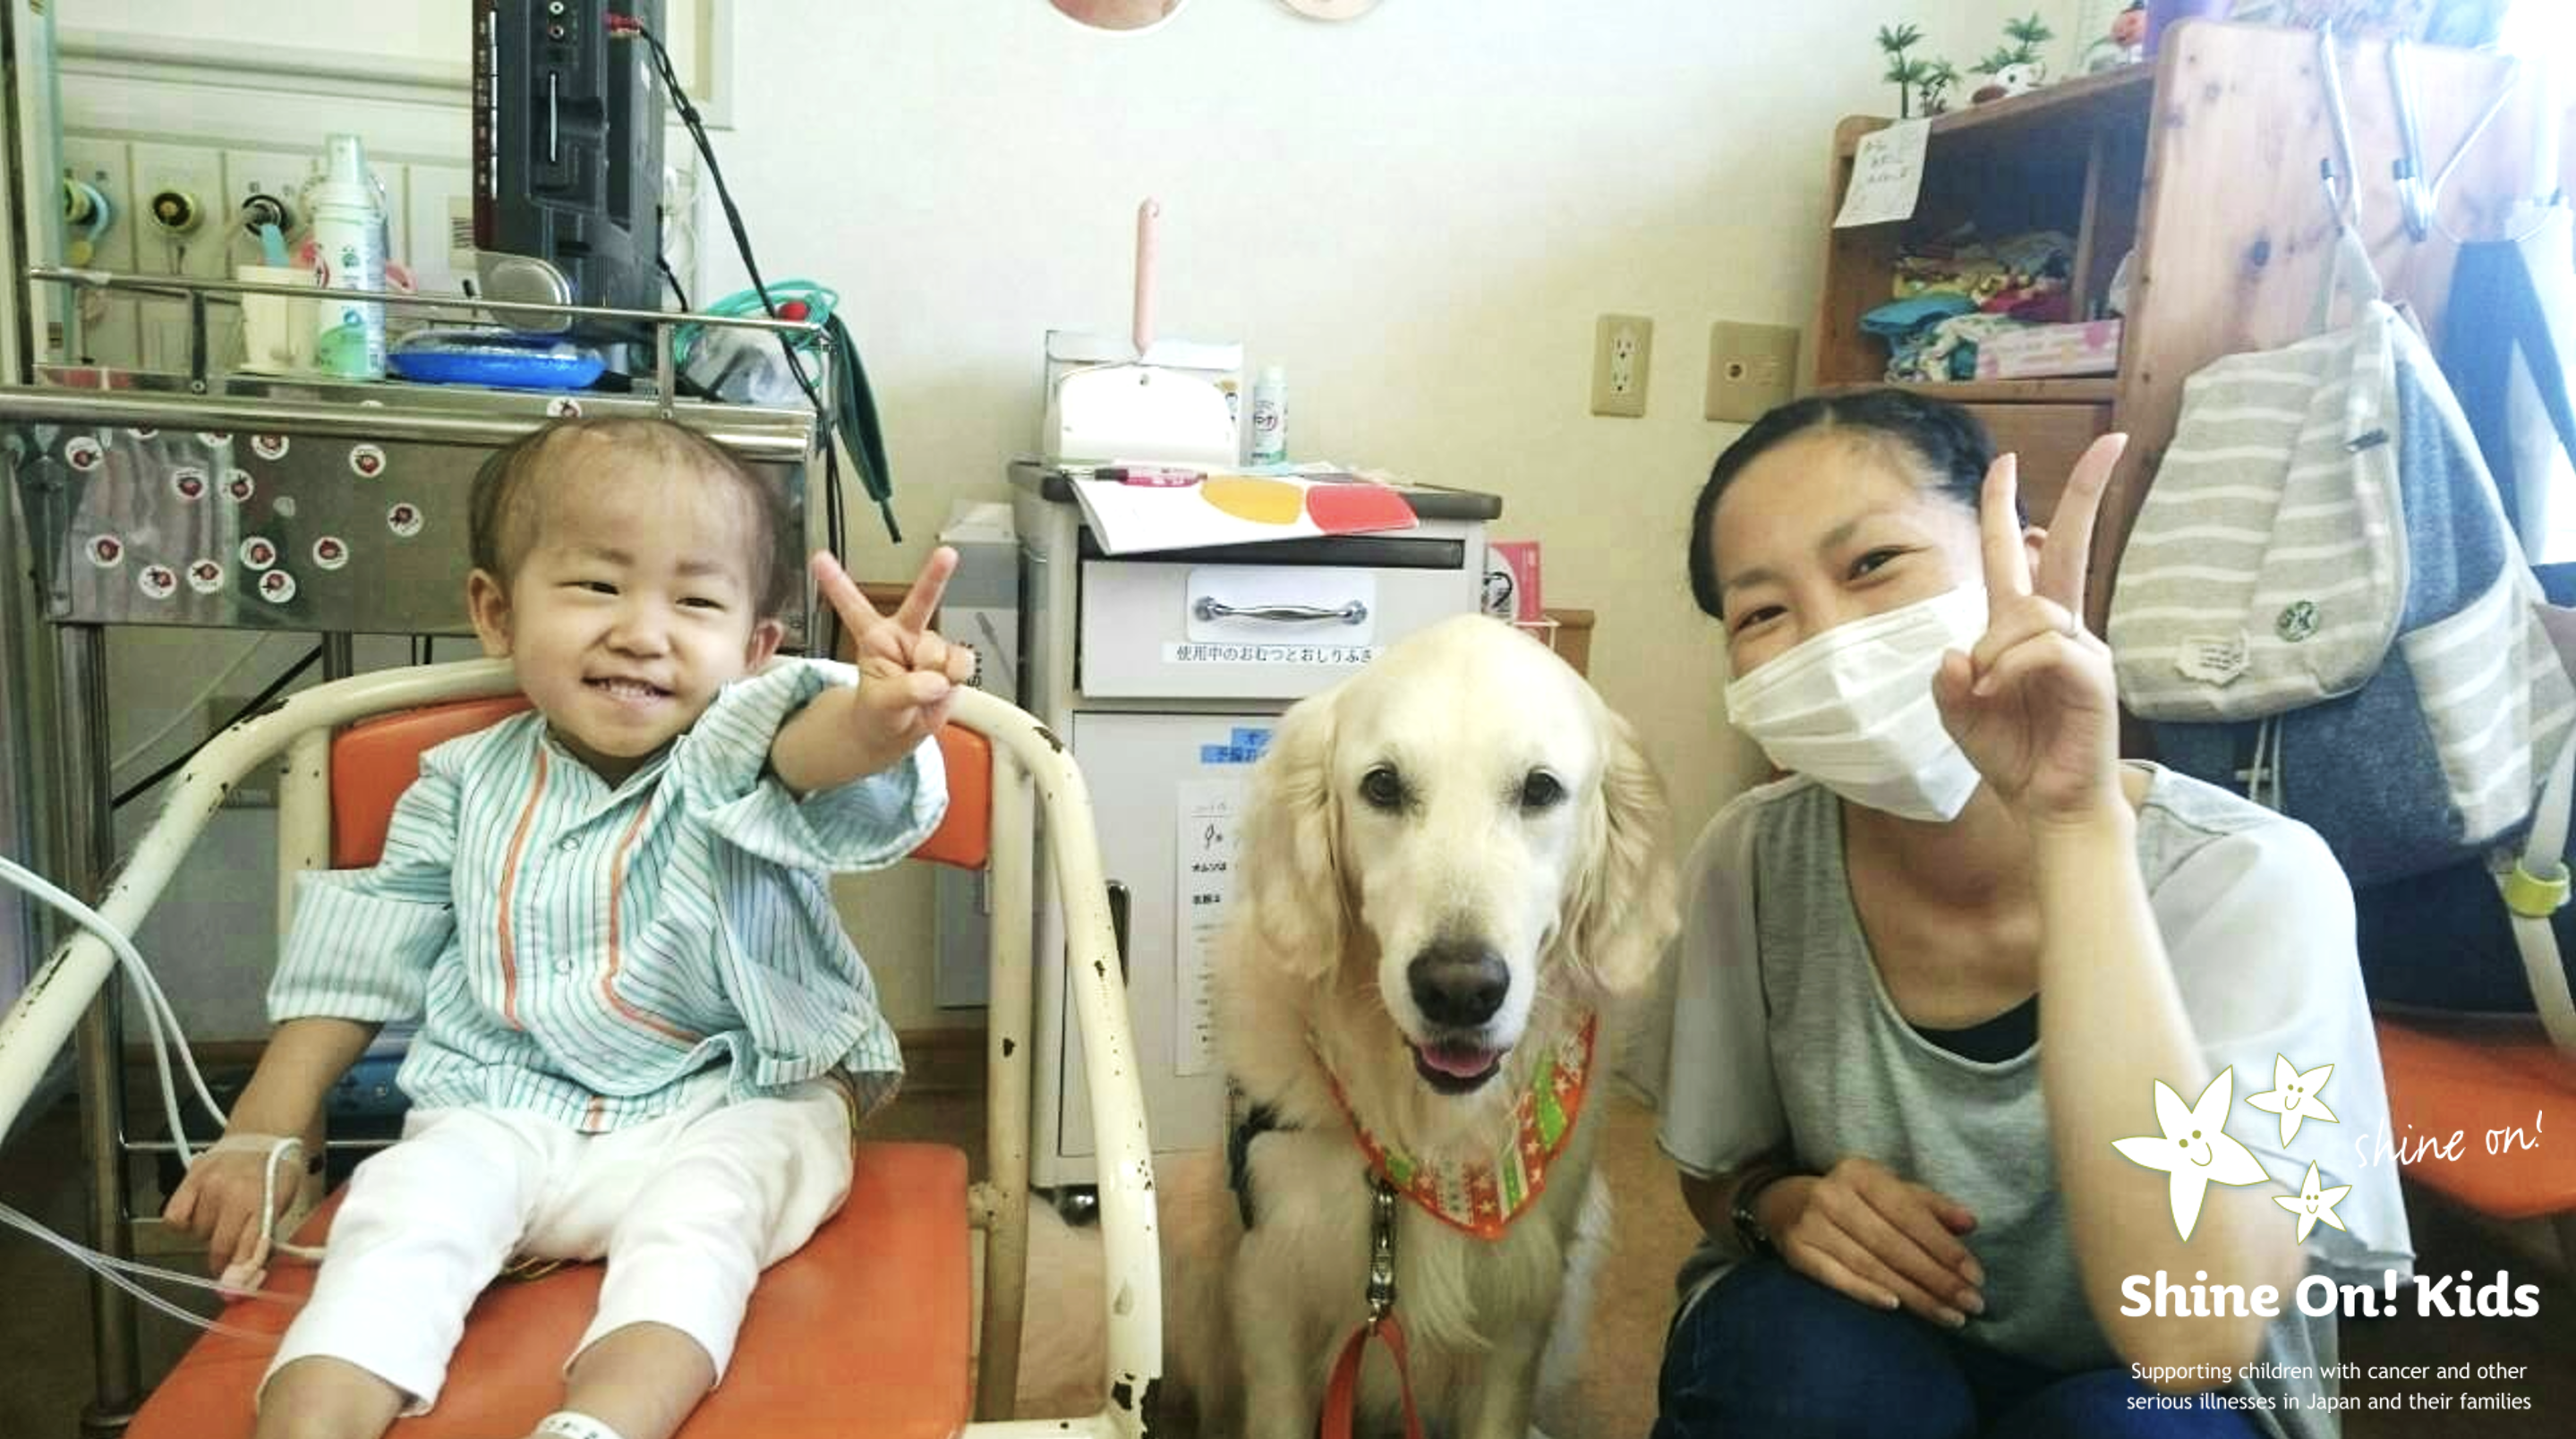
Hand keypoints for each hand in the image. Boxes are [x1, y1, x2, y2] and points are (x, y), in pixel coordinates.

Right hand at [163, 1139, 295, 1278]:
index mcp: (262, 1201)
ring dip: (208, 1234)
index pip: (247, 1247)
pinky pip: (175, 1218)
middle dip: (224, 1258)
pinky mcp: (189, 1179)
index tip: (231, 1291)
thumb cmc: (276, 1174)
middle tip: (229, 1254)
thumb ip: (263, 1243)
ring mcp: (208, 1185)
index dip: (239, 1274)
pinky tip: (199, 1213)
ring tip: (222, 1217)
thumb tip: (241, 1282)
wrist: (262, 1135)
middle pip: (219, 1245)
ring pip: (198, 1233)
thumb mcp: (281, 1206)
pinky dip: (185, 1222)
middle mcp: (233, 1193)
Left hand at [812, 548, 977, 773]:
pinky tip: (944, 684)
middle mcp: (904, 635)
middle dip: (935, 575)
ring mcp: (931, 646)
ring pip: (939, 650)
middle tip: (947, 554)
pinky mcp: (953, 658)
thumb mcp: (880, 704)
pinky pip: (961, 661)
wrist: (902, 732)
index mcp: (875, 638)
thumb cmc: (881, 713)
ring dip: (934, 674)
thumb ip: (905, 690)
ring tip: (922, 689)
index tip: (819, 558)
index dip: (837, 583)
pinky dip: (955, 676)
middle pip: (921, 601)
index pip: (853, 607)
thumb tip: (937, 679)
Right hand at [1767, 1156, 1984, 1326]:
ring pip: (1871, 1265)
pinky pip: (1836, 1278)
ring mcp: (1811, 1225)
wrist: (1784, 1204)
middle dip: (1936, 1278)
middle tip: (1971, 1304)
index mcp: (1860, 1173)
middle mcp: (1833, 1195)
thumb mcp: (1887, 1191)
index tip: (1976, 1276)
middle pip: (1893, 1244)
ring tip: (1949, 1316)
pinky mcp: (1796, 1252)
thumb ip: (1928, 1206)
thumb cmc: (1851, 1200)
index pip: (1909, 1214)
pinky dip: (1866, 1292)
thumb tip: (1970, 1223)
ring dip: (1914, 1295)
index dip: (1944, 1246)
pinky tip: (1896, 1307)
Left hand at [1933, 436, 2129, 828]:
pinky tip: (1997, 693)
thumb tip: (1952, 651)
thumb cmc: (2013, 757)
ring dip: (1995, 648)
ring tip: (1984, 690)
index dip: (2007, 511)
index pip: (2017, 558)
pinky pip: (2045, 648)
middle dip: (2086, 494)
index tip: (2005, 463)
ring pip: (2033, 611)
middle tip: (2108, 443)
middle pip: (2070, 550)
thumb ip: (1947, 684)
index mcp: (2023, 632)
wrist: (2049, 806)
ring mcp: (2082, 650)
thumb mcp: (1958, 718)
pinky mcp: (2094, 677)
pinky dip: (2010, 668)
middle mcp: (2059, 631)